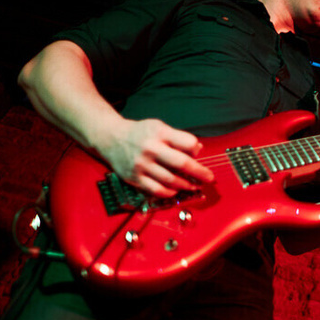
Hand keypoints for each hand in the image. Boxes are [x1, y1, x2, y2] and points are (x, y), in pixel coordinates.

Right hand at [96, 118, 214, 197]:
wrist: (111, 138)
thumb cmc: (140, 133)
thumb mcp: (159, 127)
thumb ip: (179, 138)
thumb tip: (198, 150)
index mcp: (159, 133)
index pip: (188, 143)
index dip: (196, 149)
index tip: (197, 154)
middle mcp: (150, 148)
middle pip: (182, 164)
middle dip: (199, 173)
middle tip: (209, 178)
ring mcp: (142, 164)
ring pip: (171, 180)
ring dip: (186, 185)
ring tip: (194, 185)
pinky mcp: (135, 178)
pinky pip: (157, 190)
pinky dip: (169, 192)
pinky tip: (175, 190)